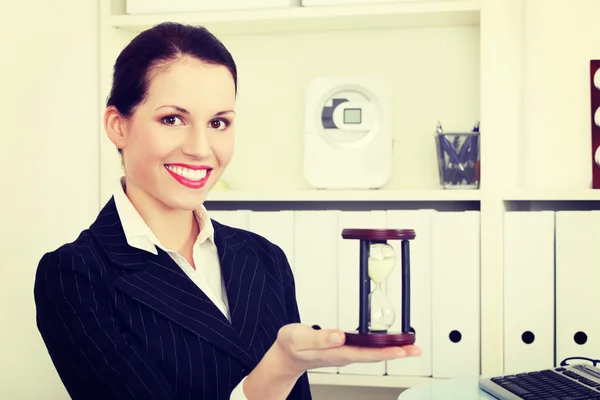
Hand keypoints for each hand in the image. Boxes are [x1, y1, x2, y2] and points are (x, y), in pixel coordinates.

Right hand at [273, 323, 421, 376]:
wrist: (286, 356)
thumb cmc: (291, 346)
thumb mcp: (299, 338)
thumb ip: (319, 338)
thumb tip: (340, 336)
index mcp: (334, 353)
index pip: (365, 354)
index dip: (384, 352)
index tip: (401, 350)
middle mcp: (343, 355)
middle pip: (374, 356)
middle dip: (397, 353)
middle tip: (416, 350)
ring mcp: (344, 354)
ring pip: (372, 353)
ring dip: (392, 351)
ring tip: (409, 347)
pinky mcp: (343, 350)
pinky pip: (366, 350)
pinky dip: (380, 347)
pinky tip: (388, 345)